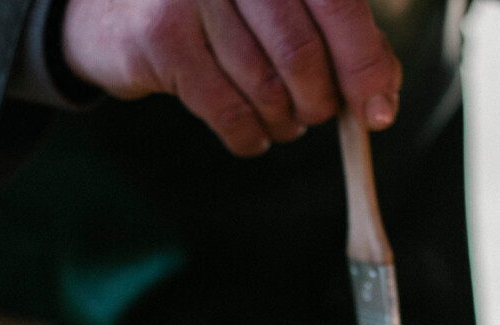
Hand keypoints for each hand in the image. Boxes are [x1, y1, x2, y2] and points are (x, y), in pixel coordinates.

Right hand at [62, 0, 401, 155]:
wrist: (119, 9)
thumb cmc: (220, 10)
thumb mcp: (284, 8)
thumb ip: (342, 38)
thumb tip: (380, 98)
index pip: (338, 5)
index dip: (364, 66)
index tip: (377, 113)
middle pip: (302, 54)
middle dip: (318, 102)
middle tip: (316, 114)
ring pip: (265, 88)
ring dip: (284, 122)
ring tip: (284, 123)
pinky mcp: (162, 37)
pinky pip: (227, 111)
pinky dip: (250, 137)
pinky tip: (254, 135)